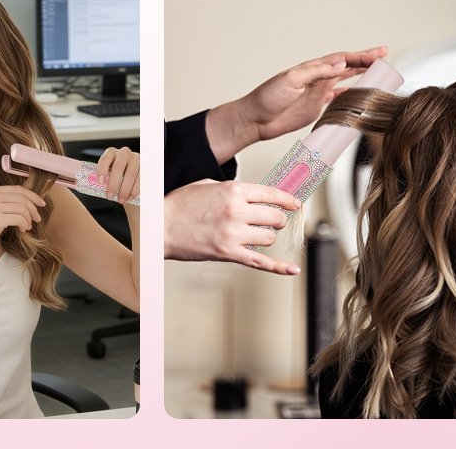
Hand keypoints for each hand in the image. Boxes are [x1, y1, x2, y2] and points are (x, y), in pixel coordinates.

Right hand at [0, 186, 47, 258]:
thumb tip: (27, 202)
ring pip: (22, 208)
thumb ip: (2, 202)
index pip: (17, 189)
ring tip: (26, 227)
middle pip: (22, 197)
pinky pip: (20, 218)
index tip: (41, 203)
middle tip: (37, 219)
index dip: (32, 195)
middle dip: (33, 208)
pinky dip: (24, 224)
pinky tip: (22, 230)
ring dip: (28, 218)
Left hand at [95, 147, 139, 203]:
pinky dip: (134, 190)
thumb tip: (91, 183)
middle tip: (109, 196)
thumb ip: (100, 179)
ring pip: (130, 174)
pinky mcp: (145, 167)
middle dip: (113, 183)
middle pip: (118, 167)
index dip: (102, 169)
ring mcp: (136, 158)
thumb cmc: (115, 180)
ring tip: (120, 200)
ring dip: (124, 189)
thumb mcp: (106, 177)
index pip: (105, 159)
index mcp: (111, 153)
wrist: (130, 182)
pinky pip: (140, 178)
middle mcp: (124, 153)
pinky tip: (130, 198)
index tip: (100, 182)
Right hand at [164, 180, 302, 274]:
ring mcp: (234, 234)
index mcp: (233, 191)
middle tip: (273, 221)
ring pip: (269, 238)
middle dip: (277, 219)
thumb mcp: (207, 185)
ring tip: (256, 235)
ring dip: (266, 237)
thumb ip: (232, 189)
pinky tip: (291, 270)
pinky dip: (279, 268)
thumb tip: (253, 194)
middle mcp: (237, 212)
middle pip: (275, 217)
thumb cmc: (179, 206)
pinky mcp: (229, 254)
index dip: (287, 200)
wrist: (160, 227)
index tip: (294, 204)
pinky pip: (261, 262)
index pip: (272, 194)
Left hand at [207, 46, 387, 161]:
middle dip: (366, 61)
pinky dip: (350, 94)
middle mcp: (317, 79)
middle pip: (347, 67)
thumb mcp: (291, 80)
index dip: (362, 56)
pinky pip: (337, 98)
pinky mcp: (315, 108)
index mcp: (313, 69)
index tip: (379, 54)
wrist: (256, 119)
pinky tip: (358, 94)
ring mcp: (318, 93)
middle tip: (384, 57)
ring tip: (377, 72)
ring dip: (360, 76)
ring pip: (345, 81)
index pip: (342, 59)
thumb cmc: (267, 97)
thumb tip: (340, 63)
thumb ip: (316, 72)